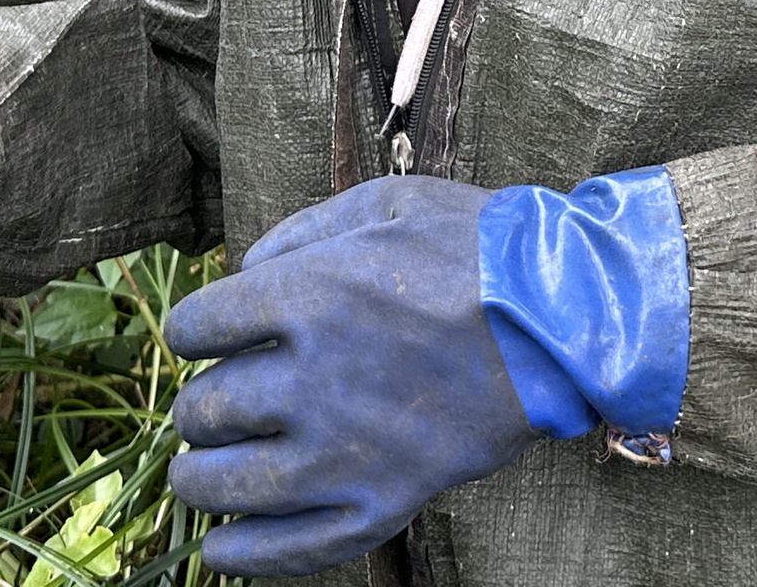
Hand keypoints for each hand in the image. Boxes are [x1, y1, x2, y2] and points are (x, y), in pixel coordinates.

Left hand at [167, 175, 536, 577]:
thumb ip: (302, 231)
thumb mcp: (384, 204)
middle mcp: (312, 379)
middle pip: (205, 408)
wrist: (563, 319)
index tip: (206, 336)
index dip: (194, 330)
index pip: (198, 326)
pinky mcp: (382, 504)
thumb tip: (244, 268)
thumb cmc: (476, 250)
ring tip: (199, 471)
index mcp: (306, 296)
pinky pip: (288, 548)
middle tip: (215, 403)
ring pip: (226, 485)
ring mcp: (345, 451)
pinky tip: (218, 549)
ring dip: (198, 479)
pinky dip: (242, 555)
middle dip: (199, 405)